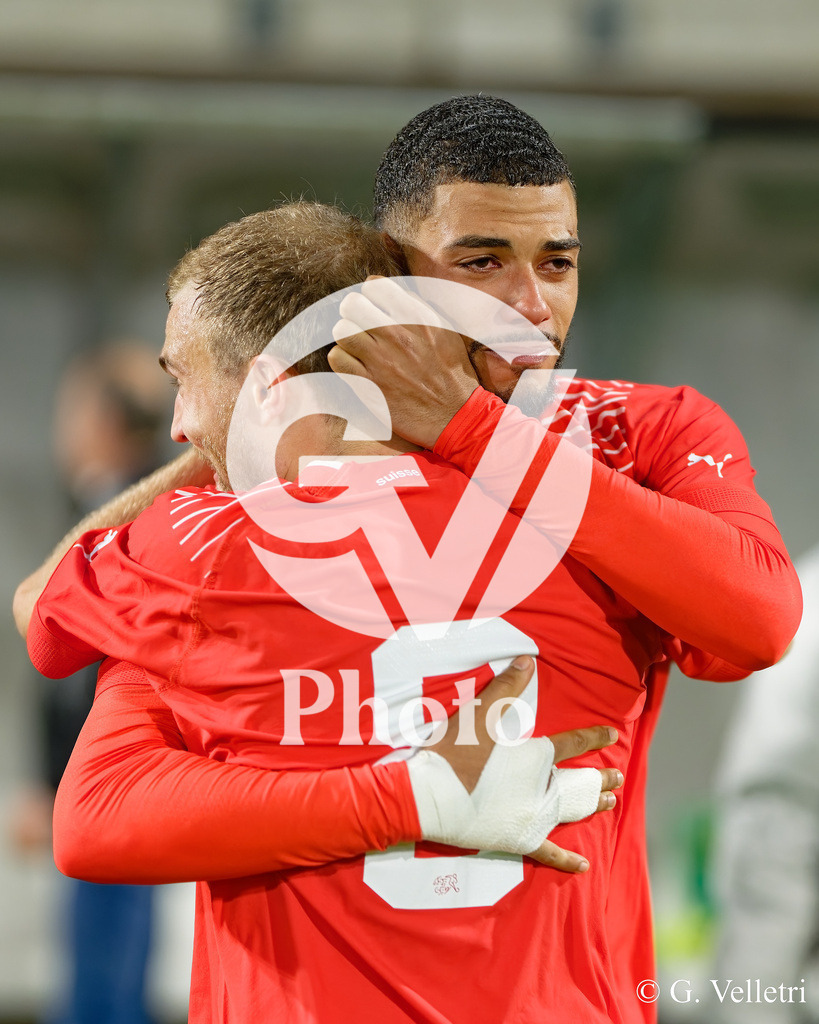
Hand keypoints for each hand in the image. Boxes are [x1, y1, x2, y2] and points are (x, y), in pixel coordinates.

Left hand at [329, 276, 479, 448]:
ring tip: (356, 347)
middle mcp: (396, 334)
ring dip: (346, 337)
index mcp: (417, 316)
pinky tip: (354, 365)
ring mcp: (380, 360)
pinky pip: (336, 358)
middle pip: (351, 304)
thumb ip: (419, 309)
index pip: (374, 285)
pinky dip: (341, 360)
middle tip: (359, 326)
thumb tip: (394, 294)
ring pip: (340, 330)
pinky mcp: (368, 384)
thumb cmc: (452, 373)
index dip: (369, 295)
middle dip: (352, 313)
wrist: (455, 415)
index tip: (373, 307)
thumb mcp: (445, 331)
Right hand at [408, 656, 621, 872]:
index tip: (612, 736)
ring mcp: (532, 819)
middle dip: (599, 778)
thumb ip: (506, 687)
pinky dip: (567, 860)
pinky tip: (584, 866)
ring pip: (571, 812)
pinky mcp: (518, 841)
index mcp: (536, 758)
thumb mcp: (478, 714)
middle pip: (578, 782)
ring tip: (609, 803)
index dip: (594, 737)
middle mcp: (542, 790)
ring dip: (591, 806)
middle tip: (618, 777)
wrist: (427, 797)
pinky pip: (549, 853)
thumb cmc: (453, 753)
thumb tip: (528, 660)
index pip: (573, 743)